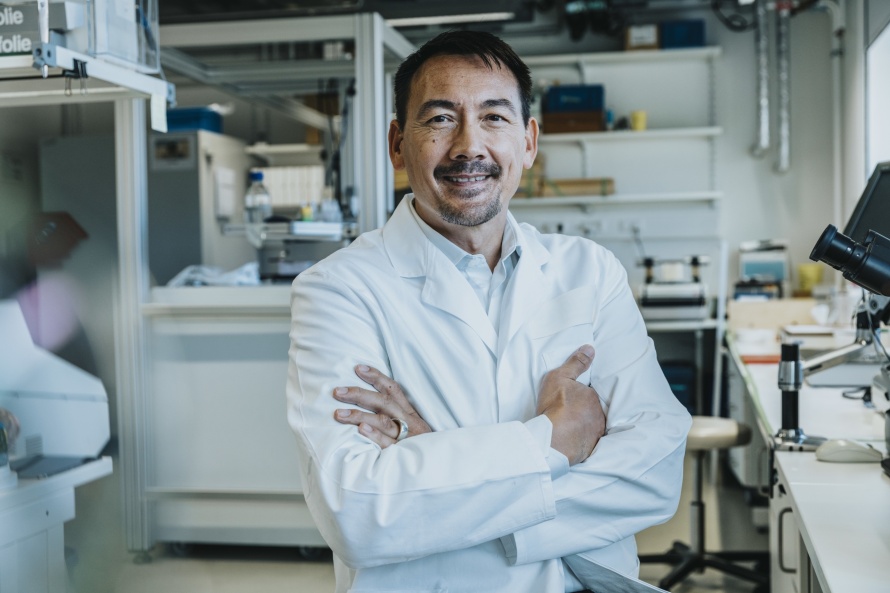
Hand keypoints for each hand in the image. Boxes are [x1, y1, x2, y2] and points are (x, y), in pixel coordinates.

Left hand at [333, 365, 431, 447]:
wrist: (441, 466)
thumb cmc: (422, 446)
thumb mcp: (414, 427)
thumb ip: (396, 416)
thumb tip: (370, 405)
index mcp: (410, 413)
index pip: (393, 389)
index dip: (376, 377)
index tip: (358, 368)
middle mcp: (409, 421)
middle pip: (383, 402)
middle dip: (359, 394)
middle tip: (337, 391)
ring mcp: (407, 437)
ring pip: (383, 421)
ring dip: (360, 415)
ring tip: (339, 414)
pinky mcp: (403, 454)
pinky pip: (388, 443)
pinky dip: (375, 435)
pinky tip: (361, 430)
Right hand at [536, 344, 605, 465]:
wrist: (552, 438)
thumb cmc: (554, 406)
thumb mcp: (559, 377)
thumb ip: (576, 363)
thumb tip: (590, 348)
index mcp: (592, 396)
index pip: (588, 393)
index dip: (579, 396)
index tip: (569, 400)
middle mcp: (599, 414)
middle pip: (591, 410)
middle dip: (583, 411)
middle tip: (568, 414)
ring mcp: (596, 432)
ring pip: (591, 426)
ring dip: (583, 425)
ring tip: (569, 428)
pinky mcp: (591, 447)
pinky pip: (588, 441)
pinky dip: (582, 440)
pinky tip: (572, 440)